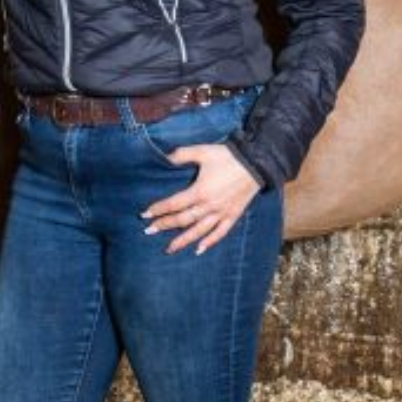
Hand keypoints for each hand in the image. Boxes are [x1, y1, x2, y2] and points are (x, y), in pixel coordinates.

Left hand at [143, 143, 259, 254]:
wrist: (256, 162)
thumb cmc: (227, 156)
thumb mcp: (202, 151)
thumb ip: (181, 155)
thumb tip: (165, 158)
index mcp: (199, 191)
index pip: (173, 204)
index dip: (158, 209)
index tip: (144, 215)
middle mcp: (209, 206)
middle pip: (182, 220)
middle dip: (164, 225)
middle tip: (149, 231)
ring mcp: (221, 213)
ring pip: (199, 231)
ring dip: (183, 240)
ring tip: (169, 249)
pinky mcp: (233, 215)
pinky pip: (220, 233)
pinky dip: (209, 242)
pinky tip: (199, 250)